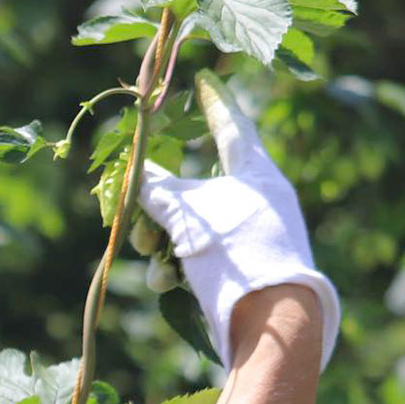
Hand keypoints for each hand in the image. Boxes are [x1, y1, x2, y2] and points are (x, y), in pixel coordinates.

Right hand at [137, 73, 339, 370]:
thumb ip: (156, 190)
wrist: (271, 324)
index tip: (207, 79)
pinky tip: (166, 283)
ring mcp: (252, 237)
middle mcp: (258, 200)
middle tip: (133, 209)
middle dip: (160, 202)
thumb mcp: (187, 215)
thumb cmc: (236, 254)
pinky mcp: (243, 272)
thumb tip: (135, 174)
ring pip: (193, 226)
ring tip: (149, 254)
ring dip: (162, 239)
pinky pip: (202, 258)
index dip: (214, 102)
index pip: (232, 125)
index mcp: (257, 173)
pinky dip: (179, 267)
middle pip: (198, 186)